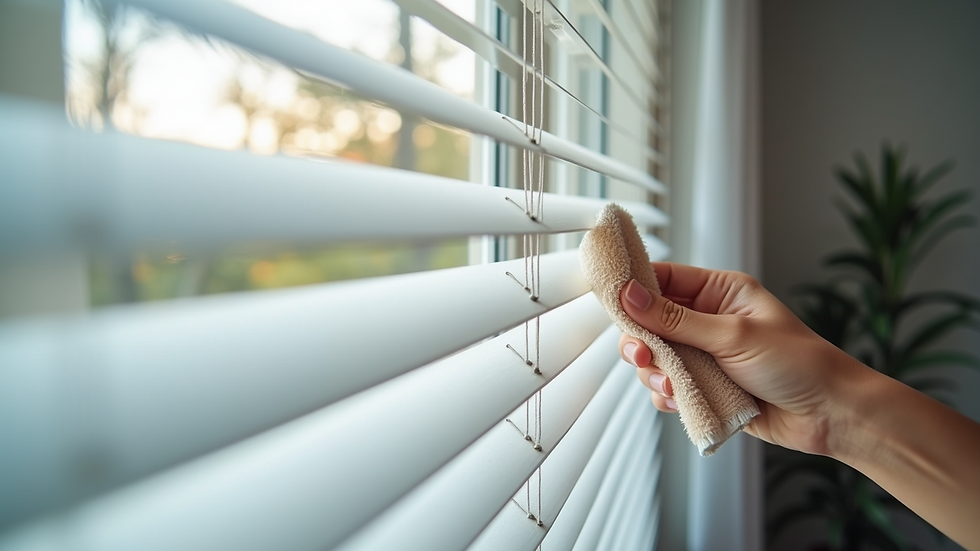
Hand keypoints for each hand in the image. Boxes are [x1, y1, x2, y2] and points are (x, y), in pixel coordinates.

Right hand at [617, 262, 873, 456]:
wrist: (830, 415)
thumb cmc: (798, 363)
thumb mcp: (733, 335)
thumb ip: (676, 319)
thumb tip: (629, 294)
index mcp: (720, 292)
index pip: (664, 279)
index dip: (634, 288)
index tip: (609, 298)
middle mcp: (709, 321)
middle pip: (650, 322)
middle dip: (642, 340)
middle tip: (642, 354)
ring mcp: (706, 355)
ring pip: (655, 358)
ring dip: (656, 373)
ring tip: (674, 385)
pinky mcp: (705, 387)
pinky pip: (668, 389)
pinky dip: (669, 396)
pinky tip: (682, 401)